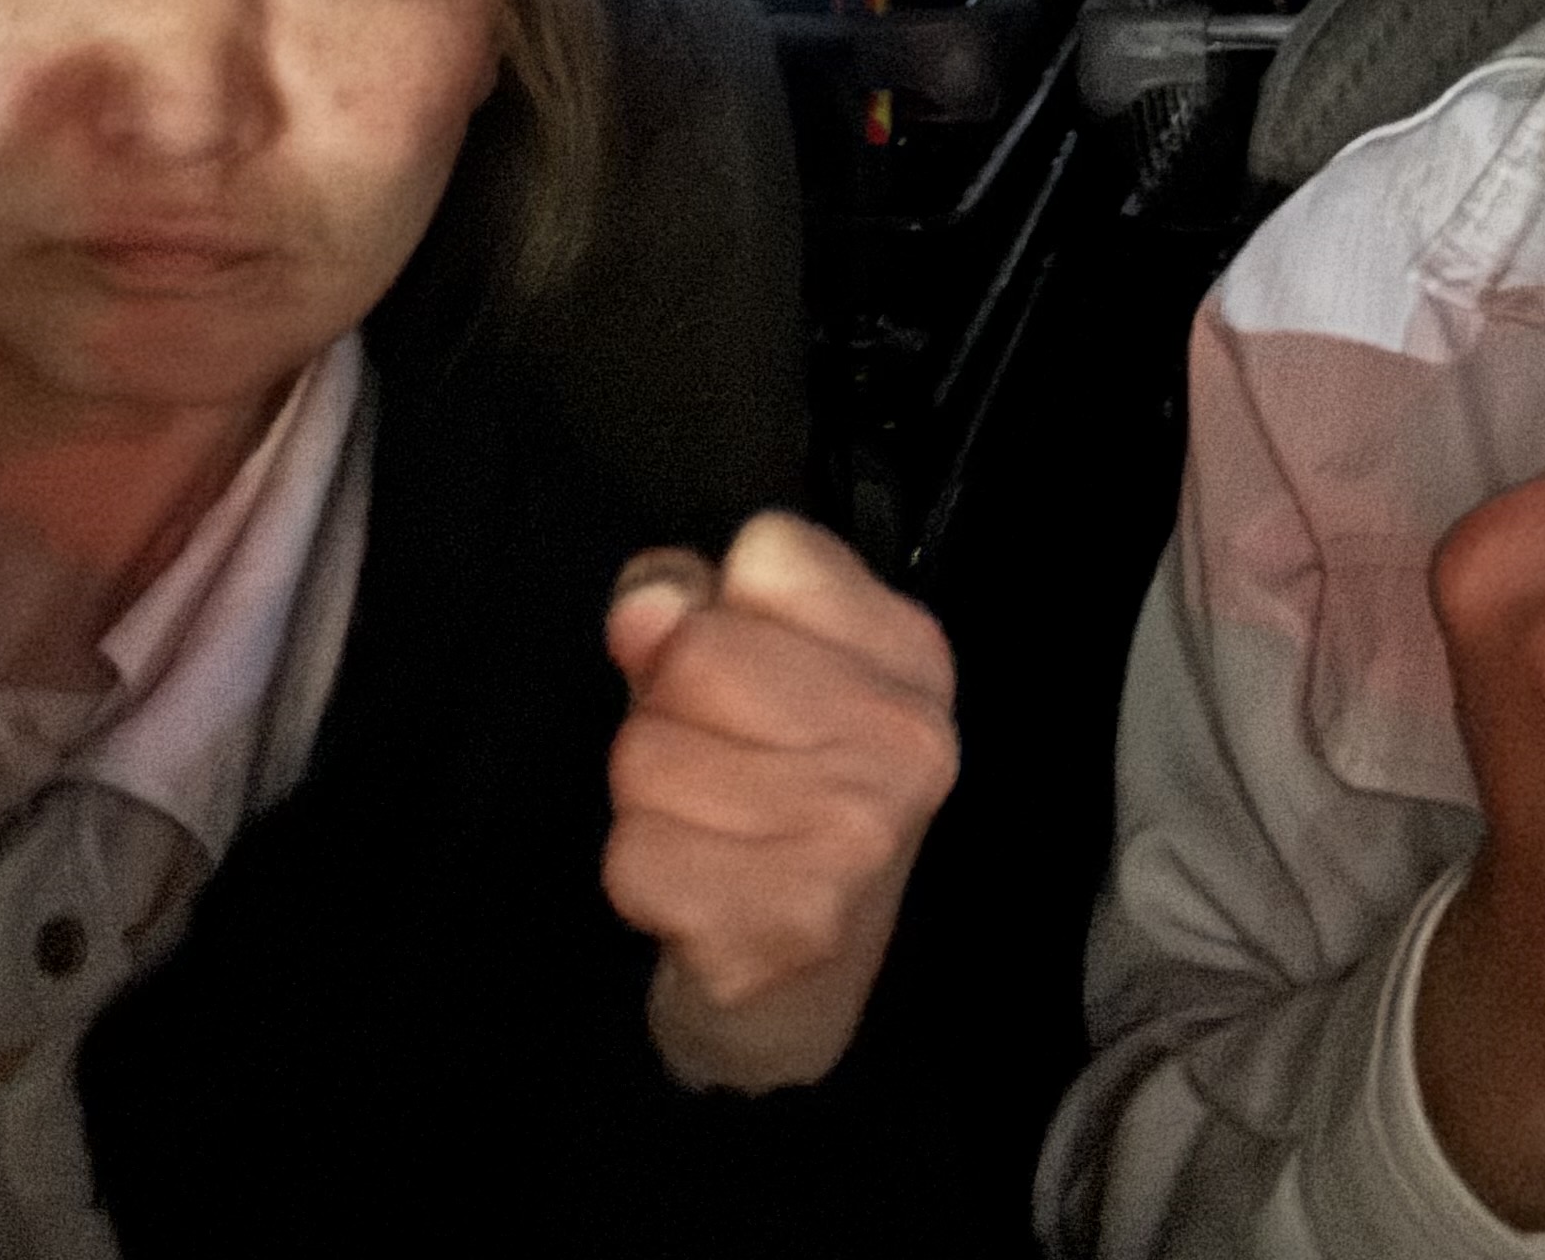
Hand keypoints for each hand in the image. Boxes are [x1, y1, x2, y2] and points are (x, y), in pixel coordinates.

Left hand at [601, 509, 958, 1091]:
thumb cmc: (772, 801)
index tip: (746, 675)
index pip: (767, 549)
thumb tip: (645, 610)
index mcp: (911, 658)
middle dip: (666, 706)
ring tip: (708, 833)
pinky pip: (633, 856)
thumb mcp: (748, 673)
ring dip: (647, 799)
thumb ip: (686, 607)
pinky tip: (697, 896)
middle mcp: (906, 742)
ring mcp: (855, 840)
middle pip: (694, 651)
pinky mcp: (787, 930)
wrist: (801, 995)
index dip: (720, 604)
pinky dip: (639, 877)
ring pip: (646, 753)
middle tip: (714, 767)